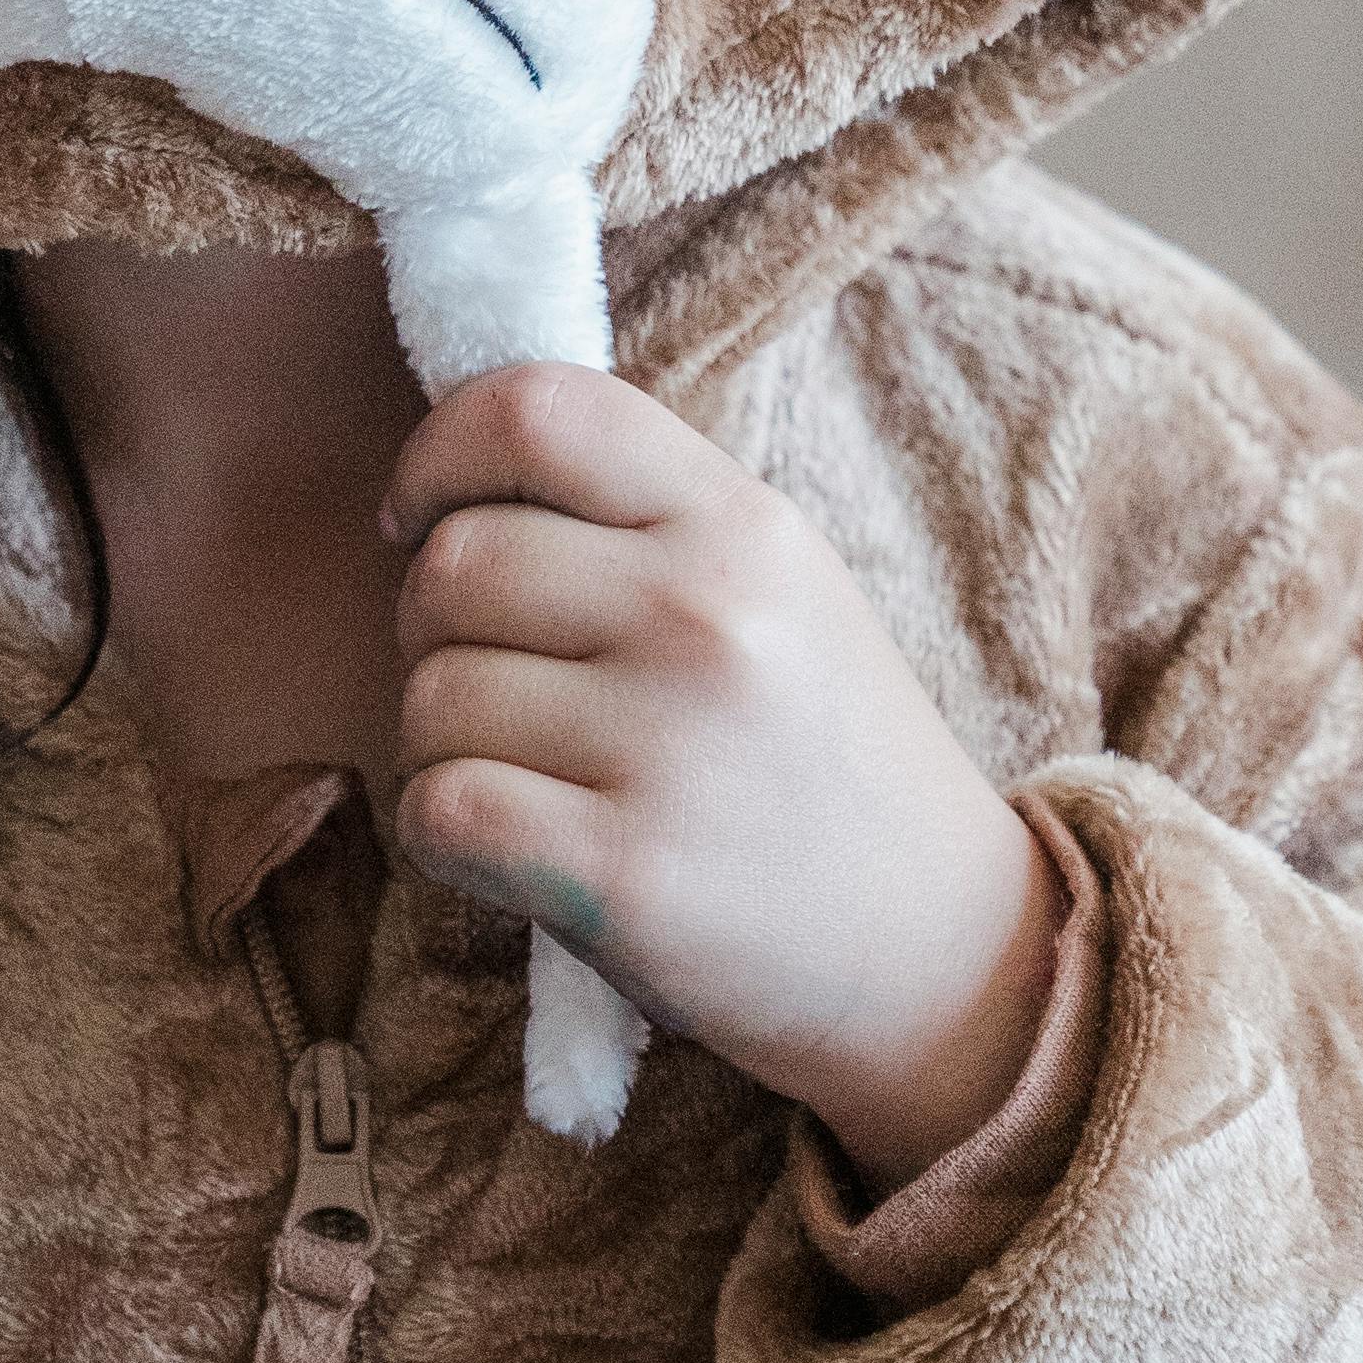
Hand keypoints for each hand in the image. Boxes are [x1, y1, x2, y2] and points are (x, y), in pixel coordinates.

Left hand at [384, 366, 1063, 1190]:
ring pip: (430, 696)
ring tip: (531, 778)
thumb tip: (449, 492)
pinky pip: (440, 810)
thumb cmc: (826, 764)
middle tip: (498, 685)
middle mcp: (708, 615)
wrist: (942, 953)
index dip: (438, 455)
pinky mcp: (623, 873)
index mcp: (743, 524)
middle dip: (432, 630)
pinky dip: (444, 835)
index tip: (420, 520)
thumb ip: (640, 522)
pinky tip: (513, 850)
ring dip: (443, 745)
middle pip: (453, 565)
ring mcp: (667, 744)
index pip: (534, 410)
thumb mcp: (780, 594)